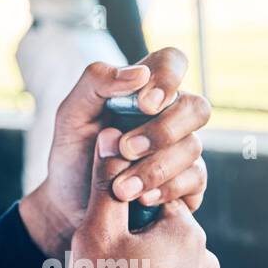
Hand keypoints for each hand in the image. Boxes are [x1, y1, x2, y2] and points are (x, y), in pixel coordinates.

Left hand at [19, 48, 209, 256]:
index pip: (172, 62)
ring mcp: (182, 150)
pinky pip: (195, 180)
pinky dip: (167, 189)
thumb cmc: (73, 154)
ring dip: (155, 167)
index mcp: (144, 90)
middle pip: (197, 107)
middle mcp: (170, 116)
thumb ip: (96, 82)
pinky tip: (141, 198)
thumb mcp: (70, 115)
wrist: (70, 205)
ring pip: (193, 147)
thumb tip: (139, 74)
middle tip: (125, 149)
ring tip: (120, 187)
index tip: (145, 103)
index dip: (168, 77)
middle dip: (162, 131)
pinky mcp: (188, 184)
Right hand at [71, 126, 218, 267]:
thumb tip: (110, 138)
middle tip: (102, 267)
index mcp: (185, 232)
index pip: (153, 199)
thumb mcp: (96, 235)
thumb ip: (105, 184)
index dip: (122, 210)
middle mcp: (206, 262)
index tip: (102, 230)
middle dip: (132, 246)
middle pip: (160, 236)